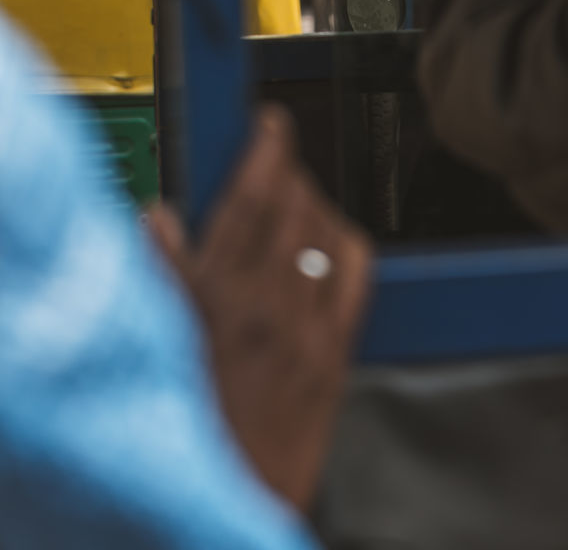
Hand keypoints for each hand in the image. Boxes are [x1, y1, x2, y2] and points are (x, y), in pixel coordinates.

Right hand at [148, 106, 370, 512]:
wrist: (229, 500)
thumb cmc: (188, 426)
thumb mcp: (156, 341)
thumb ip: (158, 274)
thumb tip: (160, 219)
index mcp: (215, 297)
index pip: (251, 196)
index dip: (267, 147)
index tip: (271, 124)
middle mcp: (268, 306)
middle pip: (294, 205)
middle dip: (289, 169)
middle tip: (276, 159)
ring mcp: (308, 329)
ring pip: (326, 232)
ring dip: (316, 201)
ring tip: (298, 198)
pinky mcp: (335, 355)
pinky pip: (355, 275)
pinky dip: (347, 242)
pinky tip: (334, 237)